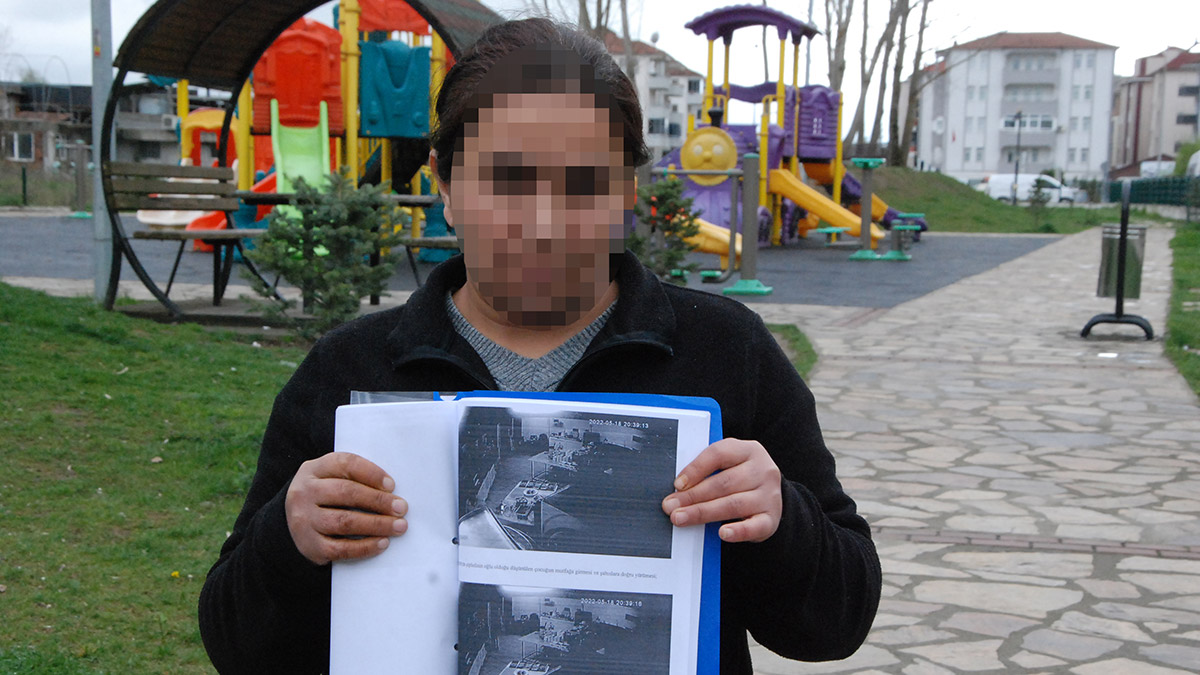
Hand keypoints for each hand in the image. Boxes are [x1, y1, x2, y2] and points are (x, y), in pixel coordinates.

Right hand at [285, 452, 407, 564]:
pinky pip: (340, 548)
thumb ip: (355, 477)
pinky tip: (382, 543)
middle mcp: (305, 493)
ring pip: (344, 521)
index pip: (345, 464)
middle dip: (378, 501)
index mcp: (314, 469)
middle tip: (401, 508)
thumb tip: (392, 491)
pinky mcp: (309, 545)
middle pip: (346, 492)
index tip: (392, 485)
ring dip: (376, 524)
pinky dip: (364, 547)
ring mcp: (304, 520)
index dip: (371, 473)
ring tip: (398, 526)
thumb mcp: (330, 478)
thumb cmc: (324, 497)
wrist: (292, 524)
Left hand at [661, 439, 781, 542]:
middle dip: (692, 495)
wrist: (770, 495)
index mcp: (748, 450)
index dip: (696, 468)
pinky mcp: (771, 518)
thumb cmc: (740, 477)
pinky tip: (723, 533)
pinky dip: (738, 531)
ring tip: (681, 518)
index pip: (719, 454)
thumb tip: (677, 489)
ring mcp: (769, 495)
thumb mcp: (728, 465)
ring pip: (733, 504)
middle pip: (723, 482)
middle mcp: (762, 470)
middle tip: (670, 506)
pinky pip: (755, 526)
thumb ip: (707, 471)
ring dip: (703, 512)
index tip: (677, 484)